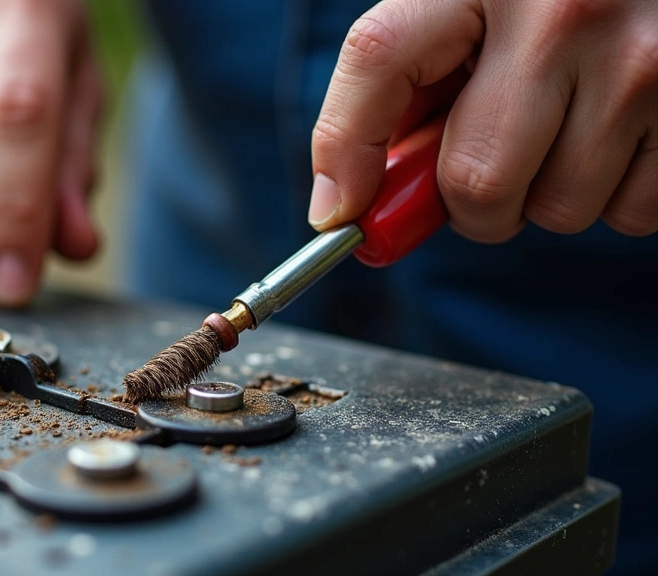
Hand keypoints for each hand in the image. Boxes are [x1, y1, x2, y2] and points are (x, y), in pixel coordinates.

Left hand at [308, 0, 657, 241]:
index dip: (345, 145)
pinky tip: (621, 134)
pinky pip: (631, 213)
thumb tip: (349, 199)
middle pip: (476, 182)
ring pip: (557, 210)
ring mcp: (641, 59)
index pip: (379, 55)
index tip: (338, 213)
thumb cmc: (547, 4)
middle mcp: (562, 11)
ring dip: (547, 198)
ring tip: (570, 129)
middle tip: (490, 171)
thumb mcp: (471, 12)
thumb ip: (412, 86)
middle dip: (473, 205)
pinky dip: (616, 196)